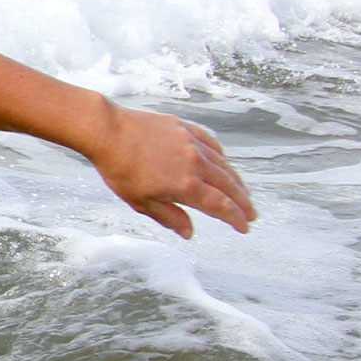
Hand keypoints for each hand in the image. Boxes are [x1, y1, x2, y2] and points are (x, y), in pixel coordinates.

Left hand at [86, 107, 255, 238]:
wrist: (108, 131)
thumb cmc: (120, 168)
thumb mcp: (142, 202)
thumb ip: (169, 217)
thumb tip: (189, 232)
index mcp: (186, 186)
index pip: (220, 206)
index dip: (235, 218)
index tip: (244, 227)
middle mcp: (195, 163)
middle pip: (228, 186)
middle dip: (243, 202)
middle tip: (252, 214)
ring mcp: (191, 143)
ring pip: (223, 164)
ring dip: (236, 181)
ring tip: (242, 192)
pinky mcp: (184, 128)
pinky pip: (211, 143)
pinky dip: (221, 156)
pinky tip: (223, 162)